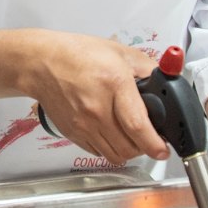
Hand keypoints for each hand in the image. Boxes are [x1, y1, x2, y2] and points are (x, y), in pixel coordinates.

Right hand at [25, 33, 166, 166]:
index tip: (163, 149)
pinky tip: (112, 134)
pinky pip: (98, 152)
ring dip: (128, 151)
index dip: (154, 144)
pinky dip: (109, 149)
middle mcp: (97, 109)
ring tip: (132, 139)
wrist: (41, 64)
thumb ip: (147, 68)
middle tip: (150, 140)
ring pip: (114, 155)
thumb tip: (167, 80)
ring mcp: (82, 125)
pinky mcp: (73, 133)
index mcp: (113, 84)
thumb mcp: (119, 52)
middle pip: (128, 147)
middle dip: (144, 148)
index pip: (137, 125)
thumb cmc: (76, 55)